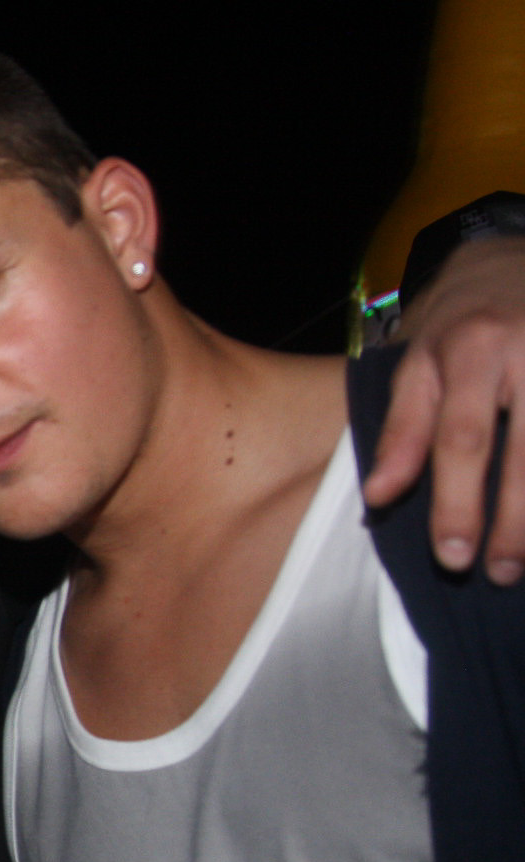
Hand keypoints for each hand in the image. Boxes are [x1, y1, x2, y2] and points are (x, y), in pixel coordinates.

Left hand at [365, 236, 524, 583]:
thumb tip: (380, 497)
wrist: (516, 259)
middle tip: (498, 573)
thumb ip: (401, 429)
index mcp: (472, 350)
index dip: (458, 501)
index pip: (463, 437)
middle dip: (512, 520)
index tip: (451, 556)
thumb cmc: (458, 326)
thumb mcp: (415, 364)